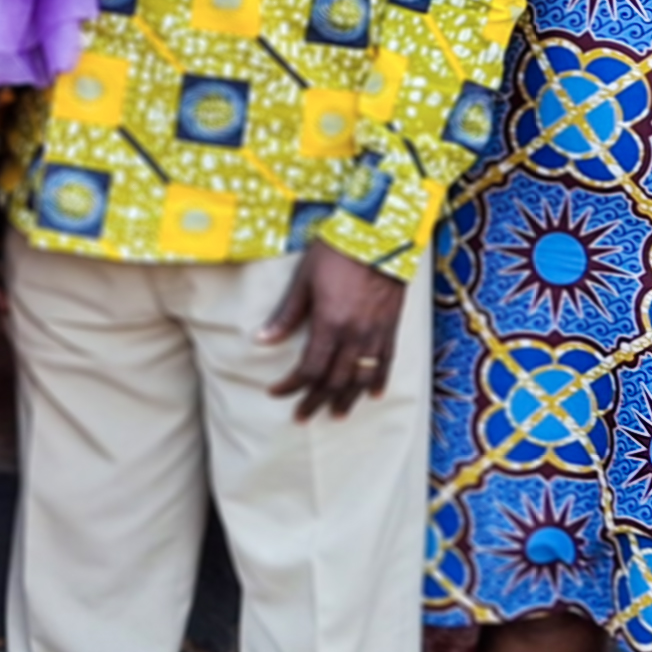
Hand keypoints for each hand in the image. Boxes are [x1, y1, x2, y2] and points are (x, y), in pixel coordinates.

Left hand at [260, 246, 405, 421]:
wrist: (380, 235)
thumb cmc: (335, 253)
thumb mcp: (304, 281)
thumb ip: (286, 315)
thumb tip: (260, 340)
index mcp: (330, 324)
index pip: (309, 368)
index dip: (292, 385)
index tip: (276, 393)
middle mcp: (355, 335)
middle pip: (334, 379)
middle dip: (316, 400)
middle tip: (302, 416)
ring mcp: (376, 333)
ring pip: (360, 377)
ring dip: (347, 398)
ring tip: (335, 414)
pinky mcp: (391, 327)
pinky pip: (386, 362)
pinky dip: (377, 381)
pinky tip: (371, 395)